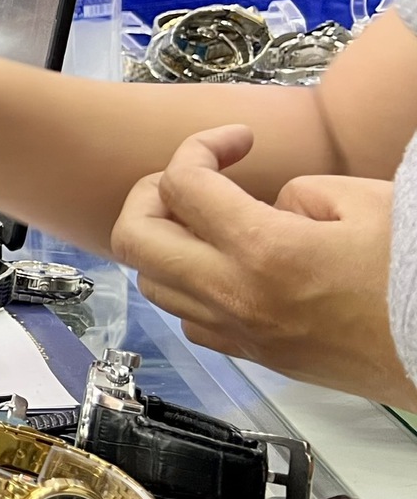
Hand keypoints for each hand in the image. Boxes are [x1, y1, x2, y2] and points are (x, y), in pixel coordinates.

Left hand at [110, 126, 412, 404]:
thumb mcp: (366, 202)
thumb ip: (298, 191)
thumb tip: (266, 205)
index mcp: (264, 250)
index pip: (182, 183)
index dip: (201, 146)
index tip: (238, 141)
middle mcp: (236, 296)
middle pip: (133, 239)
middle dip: (151, 194)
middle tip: (196, 178)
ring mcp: (241, 333)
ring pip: (153, 283)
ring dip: (167, 243)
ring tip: (212, 221)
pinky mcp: (257, 357)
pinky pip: (188, 319)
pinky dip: (190, 285)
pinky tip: (230, 266)